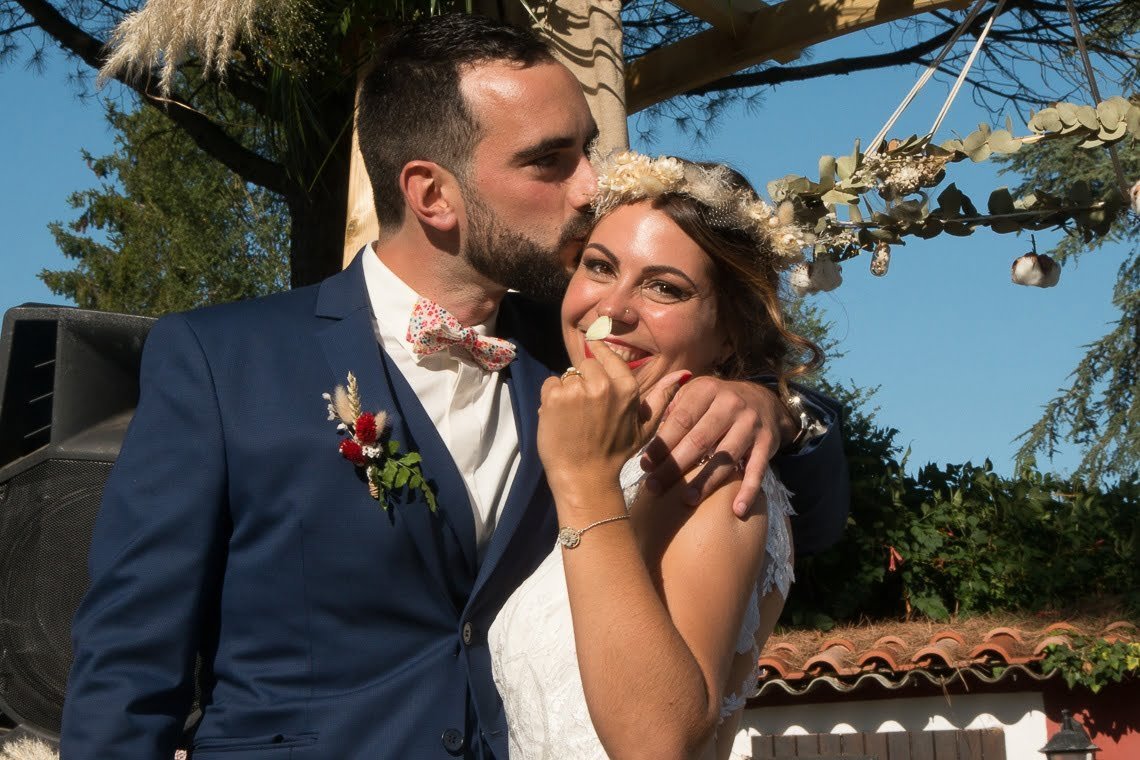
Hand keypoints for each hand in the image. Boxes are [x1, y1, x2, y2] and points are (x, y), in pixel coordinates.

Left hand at [537, 341, 686, 509]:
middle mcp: (603, 385)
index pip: (607, 355)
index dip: (598, 352)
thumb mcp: (645, 428)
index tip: (592, 346)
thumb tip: (682, 374)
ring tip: (572, 418)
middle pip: (585, 365)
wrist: (585, 478)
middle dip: (582, 380)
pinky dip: (549, 399)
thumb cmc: (614, 454)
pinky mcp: (555, 398)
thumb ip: (661, 399)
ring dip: (565, 392)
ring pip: (566, 376)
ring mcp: (577, 390)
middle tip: (584, 408)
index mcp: (626, 388)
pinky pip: (549, 385)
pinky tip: (559, 419)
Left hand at [640, 377, 796, 516]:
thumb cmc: (716, 402)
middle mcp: (731, 404)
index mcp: (707, 390)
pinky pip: (757, 469)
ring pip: (725, 457)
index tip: (645, 465)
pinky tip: (738, 509)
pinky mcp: (767, 443)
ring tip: (687, 500)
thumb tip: (642, 429)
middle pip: (699, 440)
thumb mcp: (695, 393)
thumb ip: (669, 407)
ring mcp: (750, 424)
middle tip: (654, 487)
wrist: (764, 400)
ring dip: (706, 481)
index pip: (680, 420)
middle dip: (675, 466)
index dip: (662, 444)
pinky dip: (748, 490)